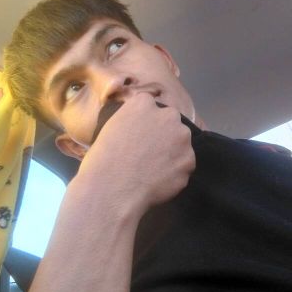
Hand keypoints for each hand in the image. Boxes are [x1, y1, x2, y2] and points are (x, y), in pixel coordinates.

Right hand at [71, 92, 195, 219]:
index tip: (139, 136)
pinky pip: (184, 166)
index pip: (150, 106)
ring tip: (155, 170)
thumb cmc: (103, 159)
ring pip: (181, 144)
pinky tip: (160, 182)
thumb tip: (139, 129)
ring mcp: (182, 138)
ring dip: (173, 153)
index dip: (146, 123)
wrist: (113, 189)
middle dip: (164, 134)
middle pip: (170, 121)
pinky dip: (176, 173)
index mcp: (143, 103)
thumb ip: (131, 122)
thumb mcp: (111, 128)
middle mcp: (168, 115)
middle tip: (149, 153)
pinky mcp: (189, 162)